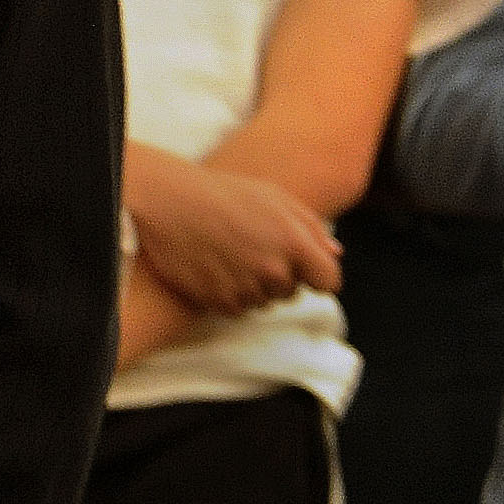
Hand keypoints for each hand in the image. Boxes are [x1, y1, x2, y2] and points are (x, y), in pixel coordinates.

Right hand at [129, 157, 340, 316]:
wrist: (169, 202)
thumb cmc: (224, 194)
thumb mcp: (275, 197)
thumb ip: (312, 227)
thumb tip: (335, 254)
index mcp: (294, 242)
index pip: (329, 281)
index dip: (318, 275)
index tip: (305, 269)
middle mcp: (273, 271)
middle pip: (293, 293)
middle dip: (280, 275)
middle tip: (252, 248)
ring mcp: (246, 289)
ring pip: (265, 302)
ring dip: (254, 285)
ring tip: (231, 254)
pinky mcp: (220, 302)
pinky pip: (238, 309)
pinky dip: (230, 294)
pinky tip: (217, 268)